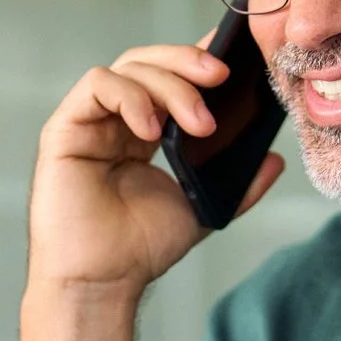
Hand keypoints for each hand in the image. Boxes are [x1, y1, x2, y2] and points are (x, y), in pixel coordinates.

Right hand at [21, 42, 285, 340]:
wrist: (102, 283)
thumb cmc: (140, 250)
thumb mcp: (203, 209)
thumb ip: (239, 185)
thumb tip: (275, 159)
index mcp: (143, 131)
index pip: (170, 77)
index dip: (199, 58)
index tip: (236, 59)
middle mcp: (114, 120)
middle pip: (149, 62)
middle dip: (188, 62)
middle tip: (221, 78)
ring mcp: (89, 121)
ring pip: (128, 68)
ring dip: (170, 85)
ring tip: (198, 124)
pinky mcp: (65, 128)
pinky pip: (97, 86)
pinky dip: (131, 96)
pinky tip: (152, 127)